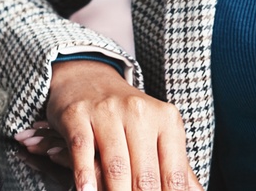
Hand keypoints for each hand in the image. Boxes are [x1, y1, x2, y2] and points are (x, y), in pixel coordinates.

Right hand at [30, 60, 199, 190]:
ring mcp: (108, 112)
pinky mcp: (78, 115)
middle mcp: (139, 112)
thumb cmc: (128, 116)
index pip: (173, 175)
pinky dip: (85, 176)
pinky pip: (83, 150)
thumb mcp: (158, 134)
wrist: (88, 79)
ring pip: (116, 166)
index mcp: (167, 120)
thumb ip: (177, 167)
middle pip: (145, 175)